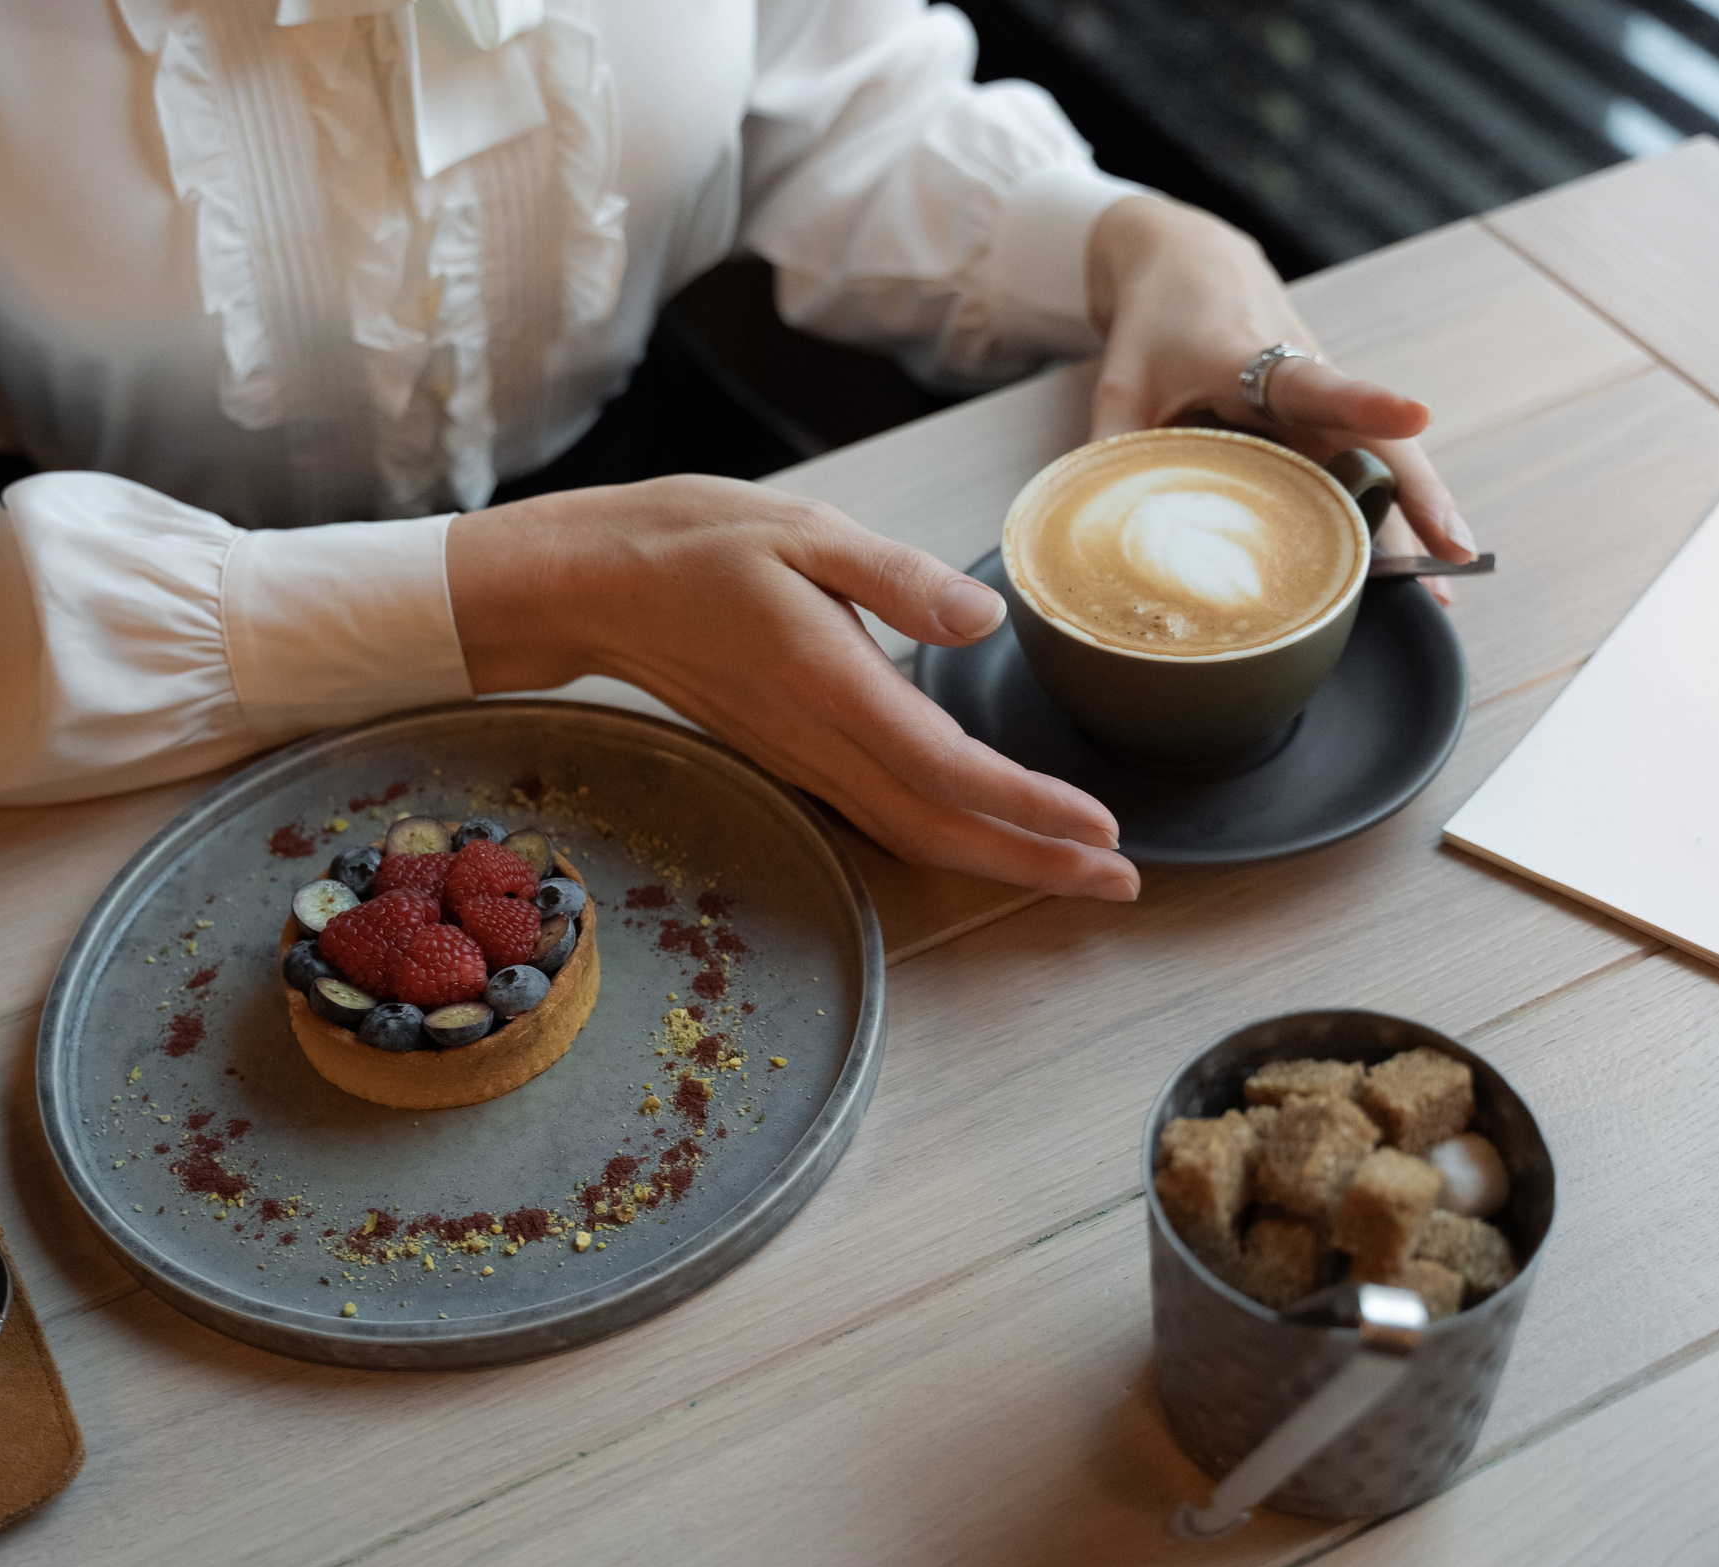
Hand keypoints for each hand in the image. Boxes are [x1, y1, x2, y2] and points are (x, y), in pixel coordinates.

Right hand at [445, 477, 1142, 899]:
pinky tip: (993, 837)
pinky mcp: (796, 758)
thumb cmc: (695, 543)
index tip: (1101, 829)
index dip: (1029, 807)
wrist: (596, 586)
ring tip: (1079, 872)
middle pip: (941, 829)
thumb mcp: (806, 529)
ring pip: (914, 833)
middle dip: (1036, 864)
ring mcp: (804, 759)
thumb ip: (899, 579)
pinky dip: (951, 838)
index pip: (948, 768)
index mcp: (832, 682)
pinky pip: (884, 818)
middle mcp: (820, 740)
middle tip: (1122, 884)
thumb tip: (985, 619)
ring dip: (1001, 860)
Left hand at [1085, 197, 1474, 595]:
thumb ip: (1111, 447)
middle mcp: (1307, 380)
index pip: (1317, 383)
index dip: (1365, 403)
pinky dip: (1388, 519)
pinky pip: (1363, 473)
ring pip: (1381, 464)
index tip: (1418, 415)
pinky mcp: (1322, 423)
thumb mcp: (1119, 380)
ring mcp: (1321, 406)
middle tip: (1455, 552)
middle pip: (1377, 440)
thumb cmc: (1156, 321)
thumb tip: (1089, 522)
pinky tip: (1408, 571)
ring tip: (1442, 591)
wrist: (1188, 260)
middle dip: (1421, 497)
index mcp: (1254, 360)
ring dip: (1415, 521)